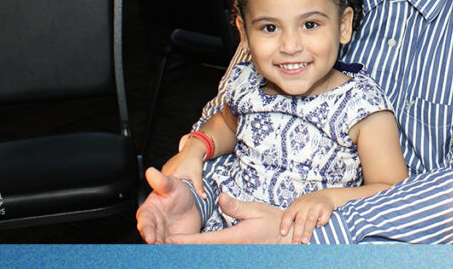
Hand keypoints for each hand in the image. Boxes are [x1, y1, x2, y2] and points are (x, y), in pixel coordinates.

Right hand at [135, 167, 202, 243]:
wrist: (191, 202)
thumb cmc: (176, 192)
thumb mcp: (171, 184)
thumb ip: (161, 181)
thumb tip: (151, 171)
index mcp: (148, 213)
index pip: (144, 223)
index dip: (146, 230)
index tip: (150, 238)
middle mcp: (154, 226)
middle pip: (151, 238)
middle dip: (155, 244)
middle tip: (160, 247)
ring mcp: (163, 235)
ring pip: (161, 246)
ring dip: (164, 249)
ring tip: (171, 250)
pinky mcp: (174, 242)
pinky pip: (173, 248)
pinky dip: (175, 250)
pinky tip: (180, 250)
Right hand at [161, 146, 207, 198]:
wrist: (193, 149)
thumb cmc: (194, 161)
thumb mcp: (197, 175)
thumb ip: (199, 187)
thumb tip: (204, 197)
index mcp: (171, 176)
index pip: (169, 189)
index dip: (173, 193)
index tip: (178, 197)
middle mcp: (166, 172)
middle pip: (168, 185)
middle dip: (174, 189)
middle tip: (181, 192)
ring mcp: (165, 168)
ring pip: (168, 180)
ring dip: (173, 183)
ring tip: (180, 185)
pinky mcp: (167, 166)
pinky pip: (168, 175)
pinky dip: (173, 178)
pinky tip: (179, 178)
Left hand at [167, 191, 292, 243]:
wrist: (289, 240)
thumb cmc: (274, 223)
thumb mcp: (256, 210)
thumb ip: (236, 206)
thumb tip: (220, 198)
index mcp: (234, 238)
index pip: (203, 241)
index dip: (184, 241)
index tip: (169, 240)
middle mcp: (231, 249)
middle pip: (201, 251)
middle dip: (182, 249)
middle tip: (163, 245)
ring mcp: (234, 254)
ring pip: (208, 254)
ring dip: (191, 251)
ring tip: (173, 247)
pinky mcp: (236, 255)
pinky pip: (216, 254)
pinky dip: (203, 251)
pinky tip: (193, 249)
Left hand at [280, 191, 334, 243]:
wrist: (324, 195)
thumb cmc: (307, 205)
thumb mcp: (297, 207)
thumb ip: (291, 218)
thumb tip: (283, 236)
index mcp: (295, 206)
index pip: (288, 214)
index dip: (285, 224)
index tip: (283, 233)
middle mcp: (305, 205)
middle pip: (300, 220)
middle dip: (297, 233)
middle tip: (295, 244)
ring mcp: (316, 206)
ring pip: (311, 220)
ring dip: (307, 231)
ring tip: (304, 241)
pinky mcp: (326, 208)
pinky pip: (324, 217)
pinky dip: (322, 222)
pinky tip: (319, 227)